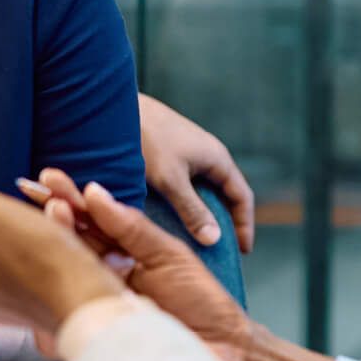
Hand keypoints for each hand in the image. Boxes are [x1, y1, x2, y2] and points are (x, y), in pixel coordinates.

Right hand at [23, 169, 256, 360]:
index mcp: (121, 254)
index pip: (89, 222)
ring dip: (59, 237)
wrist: (224, 350)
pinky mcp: (95, 329)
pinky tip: (56, 261)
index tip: (49, 178)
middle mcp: (103, 275)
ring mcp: (97, 302)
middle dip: (56, 212)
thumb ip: (132, 227)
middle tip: (45, 192)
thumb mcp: (169, 255)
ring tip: (57, 211)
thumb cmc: (201, 303)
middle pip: (70, 240)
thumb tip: (94, 193)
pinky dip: (62, 284)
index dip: (68, 199)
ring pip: (67, 268)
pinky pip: (70, 307)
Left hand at [139, 93, 256, 252]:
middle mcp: (207, 155)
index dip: (245, 224)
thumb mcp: (171, 180)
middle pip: (224, 195)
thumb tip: (214, 238)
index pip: (242, 196)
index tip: (242, 251)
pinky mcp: (169, 154)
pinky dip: (183, 204)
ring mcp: (188, 154)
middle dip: (222, 223)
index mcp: (217, 158)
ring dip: (201, 214)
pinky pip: (184, 185)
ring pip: (202, 191)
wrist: (116, 107)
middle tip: (217, 252)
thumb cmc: (146, 139)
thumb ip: (192, 210)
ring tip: (194, 242)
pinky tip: (170, 219)